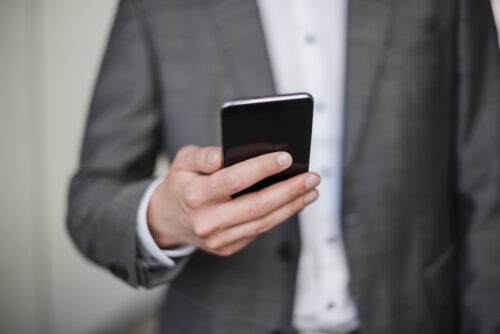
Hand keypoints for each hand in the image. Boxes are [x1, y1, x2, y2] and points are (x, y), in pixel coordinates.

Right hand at [147, 145, 319, 255]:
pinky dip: (279, 215)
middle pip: (257, 206)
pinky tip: (293, 202)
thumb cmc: (181, 184)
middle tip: (312, 177)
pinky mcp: (227, 248)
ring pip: (264, 222)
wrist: (166, 220)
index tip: (286, 158)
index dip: (262, 168)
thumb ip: (202, 155)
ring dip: (292, 206)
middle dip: (289, 190)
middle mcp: (208, 221)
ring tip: (311, 190)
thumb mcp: (181, 161)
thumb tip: (225, 155)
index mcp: (195, 195)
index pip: (234, 179)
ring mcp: (219, 239)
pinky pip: (259, 230)